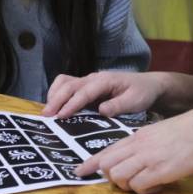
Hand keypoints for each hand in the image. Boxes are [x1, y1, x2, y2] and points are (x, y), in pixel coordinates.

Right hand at [43, 71, 166, 117]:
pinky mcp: (86, 87)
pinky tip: (56, 108)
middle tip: (46, 116)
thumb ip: (118, 105)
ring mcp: (88, 81)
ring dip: (54, 95)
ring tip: (48, 112)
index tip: (61, 115)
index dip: (72, 104)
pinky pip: (67, 86)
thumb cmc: (142, 93)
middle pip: (69, 85)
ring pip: (64, 82)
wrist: (147, 85)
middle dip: (56, 99)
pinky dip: (57, 94)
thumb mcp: (135, 101)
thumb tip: (101, 110)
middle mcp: (93, 78)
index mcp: (105, 81)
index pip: (84, 92)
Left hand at [73, 102, 192, 193]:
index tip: (79, 173)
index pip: (106, 151)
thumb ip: (143, 144)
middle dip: (112, 179)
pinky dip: (145, 191)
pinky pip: (139, 186)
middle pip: (107, 166)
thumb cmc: (188, 131)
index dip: (90, 164)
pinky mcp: (160, 171)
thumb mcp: (158, 133)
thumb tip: (134, 159)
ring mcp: (148, 158)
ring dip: (128, 187)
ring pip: (119, 177)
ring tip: (146, 184)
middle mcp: (138, 146)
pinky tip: (158, 186)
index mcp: (137, 137)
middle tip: (129, 182)